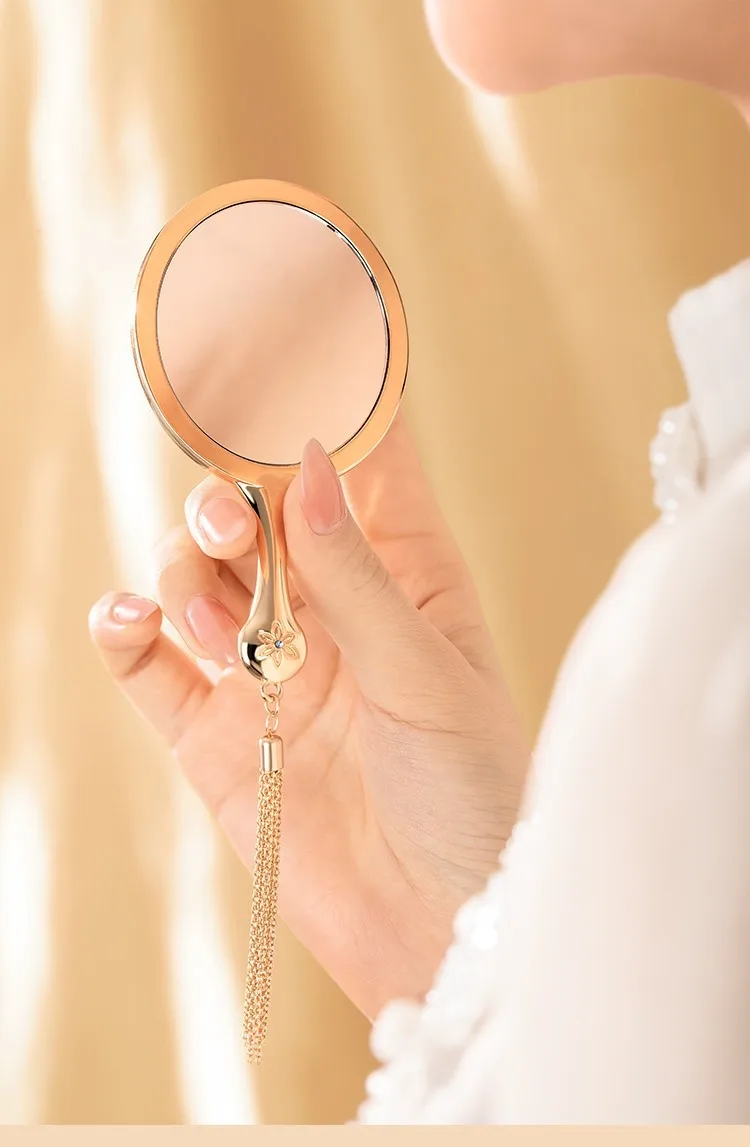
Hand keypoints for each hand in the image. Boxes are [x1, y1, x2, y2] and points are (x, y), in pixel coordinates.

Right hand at [89, 417, 527, 1016]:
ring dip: (192, 572)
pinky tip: (132, 620)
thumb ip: (360, 576)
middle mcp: (330, 609)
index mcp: (407, 578)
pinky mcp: (212, 730)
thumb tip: (310, 459)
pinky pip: (147, 663)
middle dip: (233, 497)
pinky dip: (126, 630)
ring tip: (224, 623)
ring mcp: (265, 666)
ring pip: (197, 573)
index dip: (328, 401)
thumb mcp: (431, 680)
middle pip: (258, 509)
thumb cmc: (472, 800)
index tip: (290, 337)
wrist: (437, 929)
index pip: (363, 463)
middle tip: (236, 521)